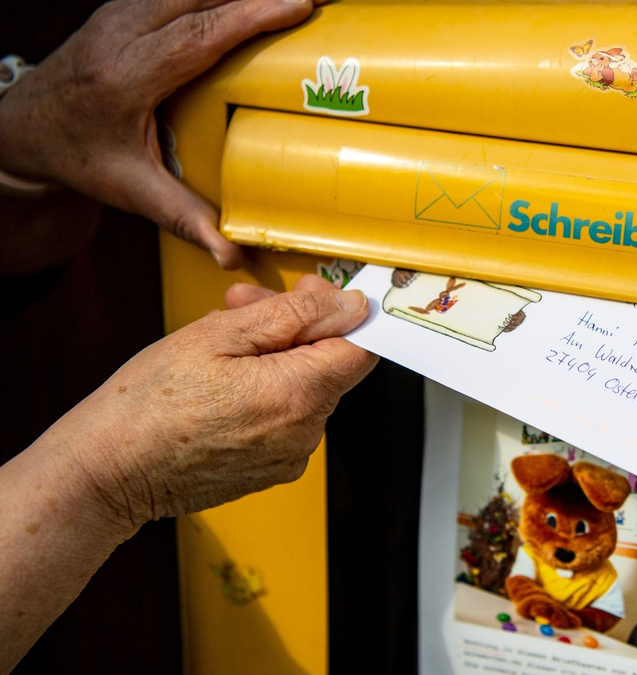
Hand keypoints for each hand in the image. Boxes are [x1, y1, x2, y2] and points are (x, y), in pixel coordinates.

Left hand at [0, 0, 322, 268]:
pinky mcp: (129, 6)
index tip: (299, 6)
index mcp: (126, 77)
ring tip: (295, 0)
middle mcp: (121, 34)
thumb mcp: (132, 191)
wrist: (26, 128)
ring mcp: (122, 13)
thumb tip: (232, 255)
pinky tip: (255, 1)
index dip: (252, 16)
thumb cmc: (81, 157)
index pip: (198, 35)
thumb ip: (185, 218)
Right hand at [50, 275, 376, 527]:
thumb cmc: (148, 404)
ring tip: (220, 344)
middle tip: (241, 305)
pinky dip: (266, 392)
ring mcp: (290, 457)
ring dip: (275, 357)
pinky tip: (222, 382)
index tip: (310, 296)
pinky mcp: (272, 470)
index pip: (362, 348)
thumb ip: (294, 315)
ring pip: (306, 389)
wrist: (107, 471)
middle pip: (329, 365)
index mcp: (299, 396)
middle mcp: (305, 433)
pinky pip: (286, 418)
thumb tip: (348, 305)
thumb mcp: (219, 333)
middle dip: (294, 328)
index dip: (339, 313)